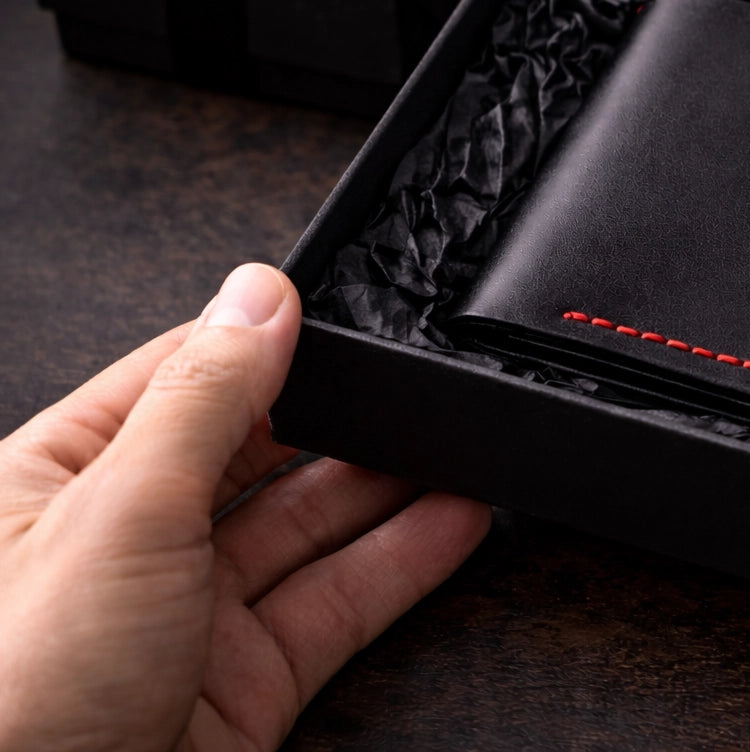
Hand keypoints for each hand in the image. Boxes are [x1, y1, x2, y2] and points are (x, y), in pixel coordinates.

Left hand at [0, 264, 490, 750]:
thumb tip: (260, 295)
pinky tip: (451, 523)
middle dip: (337, 419)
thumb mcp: (119, 512)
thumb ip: (204, 398)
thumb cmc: (12, 700)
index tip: (334, 313)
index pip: (176, 381)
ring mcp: (186, 618)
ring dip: (386, 488)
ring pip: (307, 532)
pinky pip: (337, 606)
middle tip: (413, 384)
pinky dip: (402, 563)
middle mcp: (121, 545)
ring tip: (458, 445)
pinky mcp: (245, 684)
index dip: (260, 344)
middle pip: (256, 454)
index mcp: (53, 482)